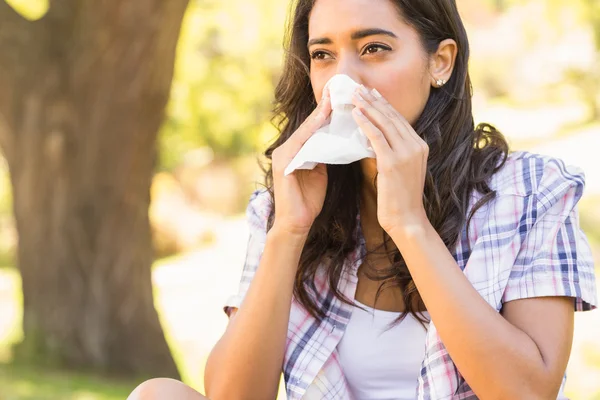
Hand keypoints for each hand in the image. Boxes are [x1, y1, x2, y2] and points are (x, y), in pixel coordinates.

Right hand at [271, 88, 331, 235]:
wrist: (296, 223)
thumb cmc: (308, 200)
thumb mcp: (320, 172)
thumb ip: (324, 155)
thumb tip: (338, 140)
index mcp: (296, 150)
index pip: (314, 127)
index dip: (328, 111)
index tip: (343, 96)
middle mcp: (287, 148)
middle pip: (310, 124)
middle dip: (324, 106)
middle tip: (339, 88)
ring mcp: (283, 154)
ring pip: (306, 130)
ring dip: (320, 113)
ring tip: (334, 97)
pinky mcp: (283, 162)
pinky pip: (301, 142)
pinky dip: (312, 129)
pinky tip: (324, 118)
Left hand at [351, 85, 428, 234]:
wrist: (408, 220)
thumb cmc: (400, 199)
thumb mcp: (401, 171)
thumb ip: (393, 153)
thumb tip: (374, 139)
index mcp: (420, 146)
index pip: (400, 120)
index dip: (384, 105)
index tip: (371, 93)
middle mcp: (416, 146)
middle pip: (392, 117)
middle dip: (374, 100)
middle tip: (359, 88)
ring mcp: (406, 153)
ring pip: (385, 123)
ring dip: (368, 107)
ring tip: (354, 95)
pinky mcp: (392, 162)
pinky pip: (377, 137)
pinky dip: (366, 123)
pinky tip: (356, 114)